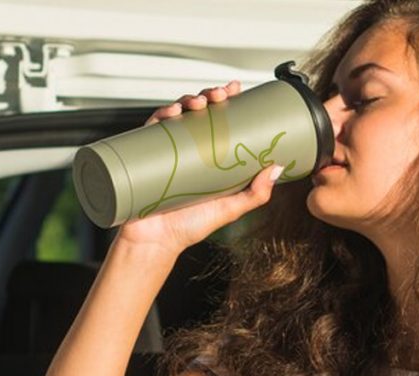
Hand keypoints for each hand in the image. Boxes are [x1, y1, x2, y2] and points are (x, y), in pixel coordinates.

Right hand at [115, 81, 282, 252]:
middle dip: (208, 96)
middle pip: (196, 112)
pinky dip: (160, 115)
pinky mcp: (143, 156)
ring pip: (175, 115)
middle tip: (219, 95)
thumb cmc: (188, 228)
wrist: (154, 243)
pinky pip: (150, 129)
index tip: (234, 89)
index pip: (217, 120)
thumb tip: (275, 169)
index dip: (225, 100)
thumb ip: (255, 195)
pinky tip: (172, 113)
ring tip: (199, 103)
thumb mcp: (228, 210)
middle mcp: (185, 149)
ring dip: (187, 100)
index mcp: (206, 156)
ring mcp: (165, 151)